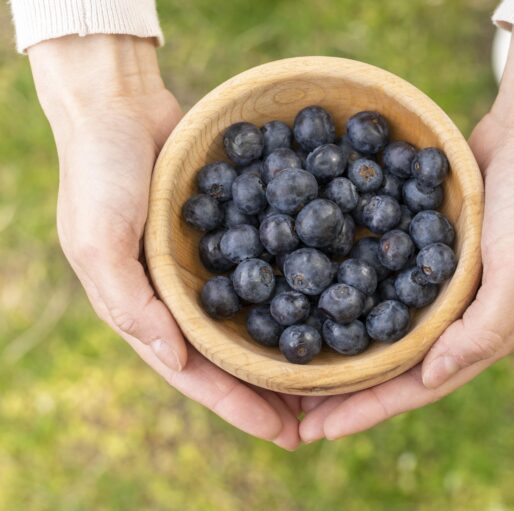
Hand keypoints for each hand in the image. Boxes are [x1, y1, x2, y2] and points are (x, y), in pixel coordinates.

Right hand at [29, 35, 299, 449]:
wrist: (119, 106)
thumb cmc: (99, 171)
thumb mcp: (98, 239)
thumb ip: (128, 301)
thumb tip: (174, 359)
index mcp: (149, 309)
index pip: (198, 373)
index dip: (239, 406)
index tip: (285, 434)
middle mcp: (183, 295)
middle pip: (235, 356)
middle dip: (274, 391)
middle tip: (324, 419)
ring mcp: (211, 265)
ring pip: (258, 319)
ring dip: (292, 349)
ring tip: (336, 378)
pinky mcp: (234, 231)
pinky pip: (270, 267)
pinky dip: (298, 287)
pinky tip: (334, 301)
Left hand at [299, 29, 513, 441]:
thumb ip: (481, 330)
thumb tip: (430, 379)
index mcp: (488, 333)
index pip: (421, 385)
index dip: (372, 409)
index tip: (321, 430)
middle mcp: (463, 317)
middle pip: (398, 367)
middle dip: (351, 393)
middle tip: (297, 414)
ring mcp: (446, 287)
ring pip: (387, 332)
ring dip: (348, 354)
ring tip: (302, 372)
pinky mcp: (430, 255)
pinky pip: (386, 287)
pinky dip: (355, 302)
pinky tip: (321, 303)